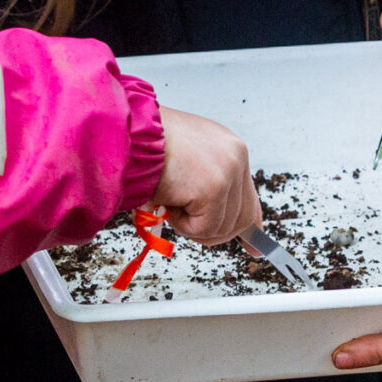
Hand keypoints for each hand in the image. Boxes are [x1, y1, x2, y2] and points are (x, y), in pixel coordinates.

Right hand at [154, 106, 257, 243]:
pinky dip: (181, 225)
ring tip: (171, 198)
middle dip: (213, 231)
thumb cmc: (146, 145)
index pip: (250, 197)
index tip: (254, 248)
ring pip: (221, 227)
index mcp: (230, 149)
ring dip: (190, 224)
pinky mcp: (214, 188)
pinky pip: (203, 229)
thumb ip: (206, 185)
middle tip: (185, 221)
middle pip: (242, 219)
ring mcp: (228, 172)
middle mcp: (236, 157)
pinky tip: (169, 201)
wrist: (127, 133)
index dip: (249, 226)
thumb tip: (217, 222)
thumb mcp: (185, 163)